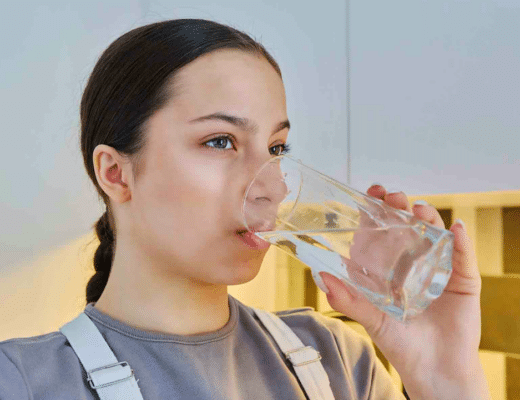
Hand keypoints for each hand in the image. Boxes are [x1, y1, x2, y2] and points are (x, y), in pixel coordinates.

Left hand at [319, 185, 490, 398]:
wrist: (435, 370)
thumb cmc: (400, 344)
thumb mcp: (372, 319)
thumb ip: (349, 299)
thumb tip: (320, 277)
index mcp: (388, 267)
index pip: (381, 230)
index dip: (376, 209)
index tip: (372, 192)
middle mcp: (412, 261)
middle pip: (407, 224)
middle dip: (400, 206)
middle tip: (394, 197)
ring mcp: (438, 267)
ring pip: (434, 233)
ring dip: (428, 217)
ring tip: (419, 210)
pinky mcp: (462, 279)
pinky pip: (463, 255)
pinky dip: (460, 240)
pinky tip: (456, 229)